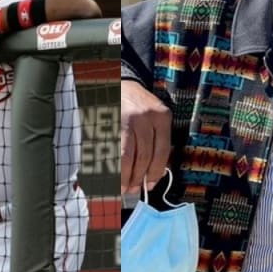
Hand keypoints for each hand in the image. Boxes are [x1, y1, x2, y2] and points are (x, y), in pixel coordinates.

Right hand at [120, 80, 171, 194]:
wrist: (117, 81)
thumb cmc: (136, 105)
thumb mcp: (152, 117)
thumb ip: (155, 141)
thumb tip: (154, 175)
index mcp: (162, 117)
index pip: (161, 151)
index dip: (155, 172)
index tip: (150, 185)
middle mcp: (146, 117)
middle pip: (145, 156)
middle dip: (139, 177)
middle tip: (133, 190)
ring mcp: (126, 119)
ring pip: (128, 156)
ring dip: (126, 176)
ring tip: (123, 187)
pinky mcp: (110, 122)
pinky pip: (113, 150)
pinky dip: (114, 166)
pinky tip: (113, 175)